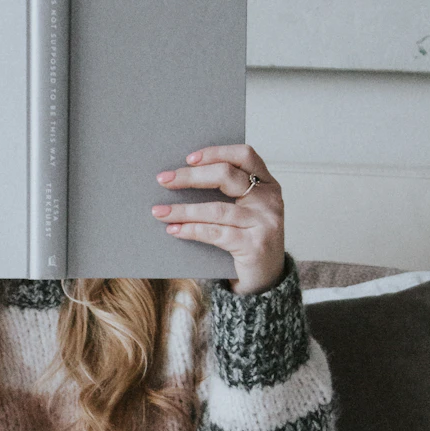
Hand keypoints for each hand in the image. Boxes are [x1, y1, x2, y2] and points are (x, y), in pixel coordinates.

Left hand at [151, 143, 285, 294]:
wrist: (267, 278)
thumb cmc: (248, 238)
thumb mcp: (244, 211)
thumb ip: (227, 193)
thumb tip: (179, 179)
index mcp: (267, 184)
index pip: (244, 155)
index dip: (215, 152)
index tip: (188, 158)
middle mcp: (270, 200)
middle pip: (226, 176)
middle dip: (190, 177)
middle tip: (164, 180)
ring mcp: (265, 223)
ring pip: (216, 209)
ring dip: (183, 210)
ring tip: (159, 211)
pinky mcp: (254, 246)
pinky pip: (215, 233)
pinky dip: (191, 230)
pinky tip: (174, 230)